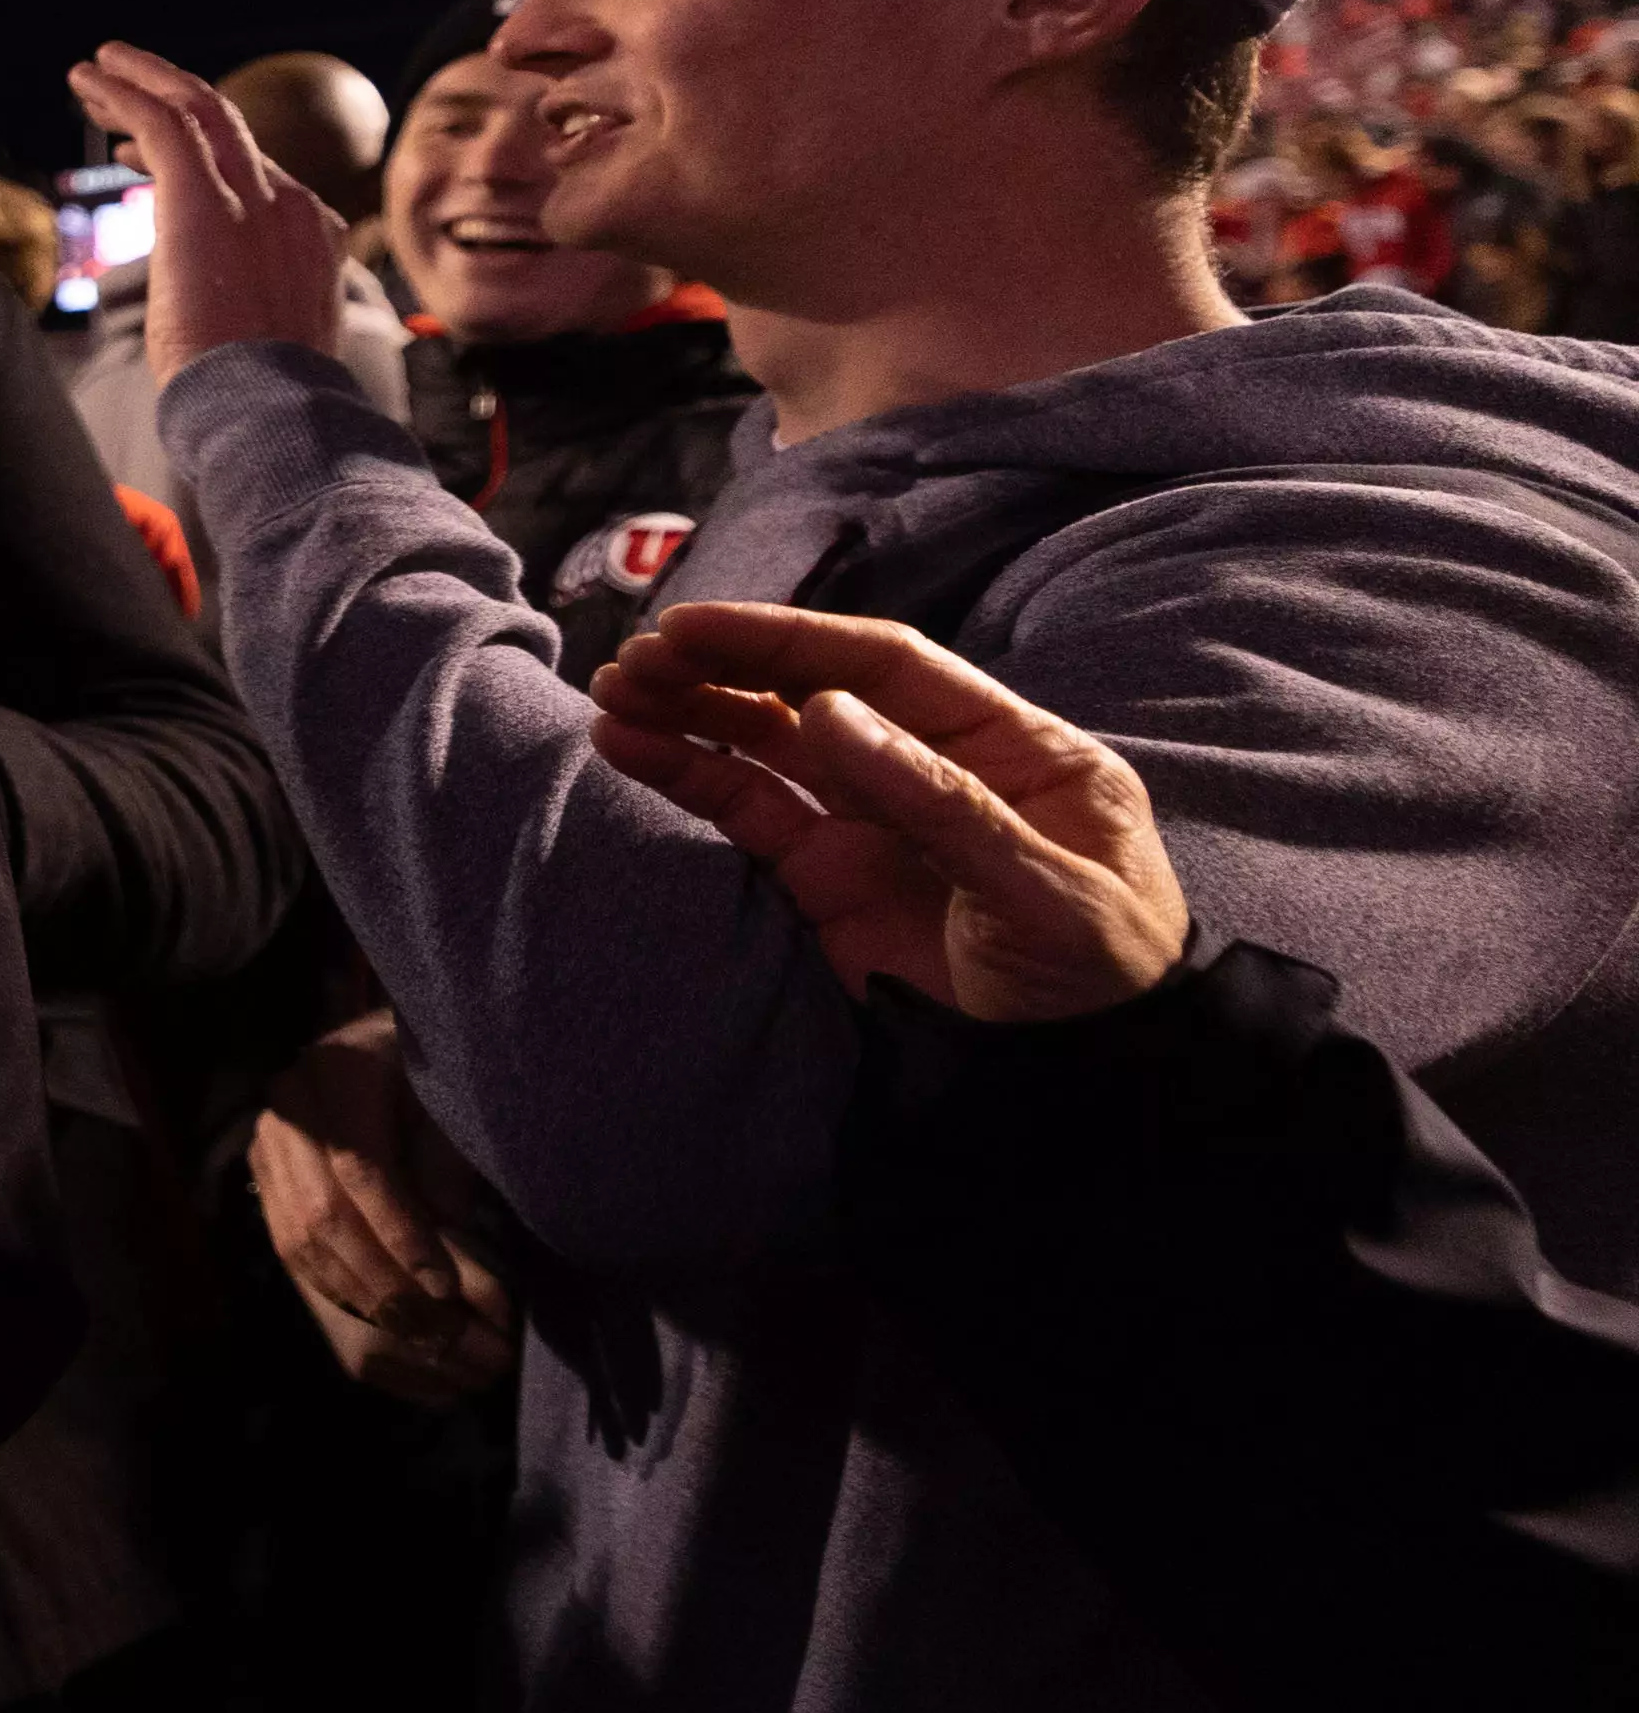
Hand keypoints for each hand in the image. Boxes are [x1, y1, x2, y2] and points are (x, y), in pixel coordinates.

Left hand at [64, 42, 349, 383]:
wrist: (273, 415)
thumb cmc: (262, 403)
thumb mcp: (268, 345)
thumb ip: (250, 312)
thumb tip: (211, 321)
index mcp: (308, 238)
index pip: (249, 170)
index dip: (194, 152)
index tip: (139, 152)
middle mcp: (288, 205)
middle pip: (227, 126)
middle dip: (169, 98)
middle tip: (117, 87)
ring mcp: (253, 198)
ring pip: (195, 109)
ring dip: (141, 83)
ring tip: (93, 71)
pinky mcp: (204, 201)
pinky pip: (163, 122)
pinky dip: (126, 90)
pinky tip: (89, 74)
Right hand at [254, 1011, 519, 1403]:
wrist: (389, 1046)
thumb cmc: (434, 1070)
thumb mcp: (452, 1101)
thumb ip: (447, 1161)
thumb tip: (444, 1232)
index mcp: (335, 1072)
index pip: (359, 1169)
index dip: (402, 1233)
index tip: (447, 1286)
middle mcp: (288, 1107)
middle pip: (322, 1214)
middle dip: (382, 1281)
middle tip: (440, 1329)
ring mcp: (270, 1143)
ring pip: (300, 1239)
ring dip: (360, 1296)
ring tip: (419, 1335)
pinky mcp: (267, 1175)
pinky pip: (291, 1247)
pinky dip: (337, 1288)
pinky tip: (381, 1319)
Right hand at [587, 602, 1190, 1023]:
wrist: (1081, 1085)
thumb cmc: (1098, 979)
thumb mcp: (1044, 893)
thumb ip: (939, 802)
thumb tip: (827, 710)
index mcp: (1011, 747)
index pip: (888, 668)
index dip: (791, 641)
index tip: (699, 627)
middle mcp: (933, 767)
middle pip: (814, 691)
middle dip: (724, 667)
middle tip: (640, 658)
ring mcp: (873, 821)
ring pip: (768, 742)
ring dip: (692, 710)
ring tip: (613, 693)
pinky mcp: (826, 875)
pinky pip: (748, 809)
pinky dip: (688, 773)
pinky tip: (628, 744)